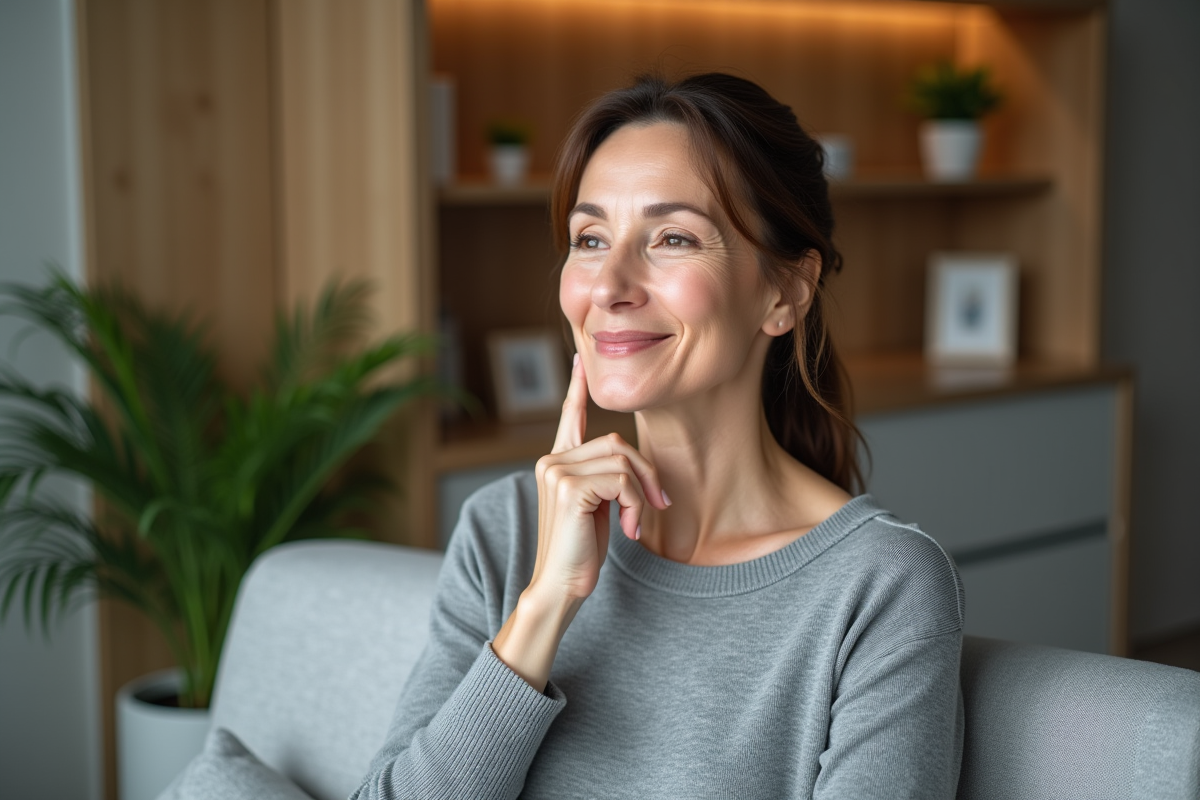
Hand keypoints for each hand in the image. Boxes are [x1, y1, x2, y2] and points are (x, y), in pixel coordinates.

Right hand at [492, 353, 668, 690]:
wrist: (560, 585)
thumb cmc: (580, 551)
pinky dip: (635, 504)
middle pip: (617, 443)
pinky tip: (628, 529)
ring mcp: (556, 471)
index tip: (580, 362)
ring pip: (622, 460)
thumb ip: (605, 477)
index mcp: (556, 462)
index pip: (570, 416)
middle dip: (645, 473)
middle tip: (658, 504)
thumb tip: (632, 463)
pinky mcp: (569, 487)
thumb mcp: (597, 506)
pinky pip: (621, 480)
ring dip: (641, 494)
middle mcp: (551, 460)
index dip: (577, 389)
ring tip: (635, 523)